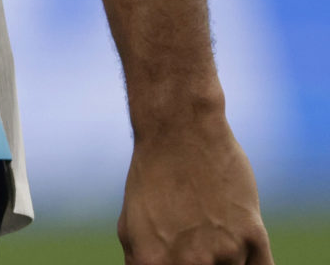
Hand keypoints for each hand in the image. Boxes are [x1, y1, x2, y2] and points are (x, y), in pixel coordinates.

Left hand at [119, 117, 270, 263]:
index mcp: (153, 264)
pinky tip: (240, 256)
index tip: (188, 264)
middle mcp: (190, 264)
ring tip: (213, 236)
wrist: (180, 133)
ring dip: (229, 264)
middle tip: (204, 253)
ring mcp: (225, 252)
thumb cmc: (151, 179)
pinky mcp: (253, 236)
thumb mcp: (132, 229)